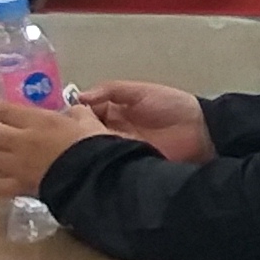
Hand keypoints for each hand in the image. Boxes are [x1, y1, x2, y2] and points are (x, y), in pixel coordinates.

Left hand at [0, 97, 114, 192]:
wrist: (95, 179)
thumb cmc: (94, 146)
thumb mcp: (89, 122)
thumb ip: (77, 114)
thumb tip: (75, 111)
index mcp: (38, 121)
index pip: (4, 110)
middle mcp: (21, 141)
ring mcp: (18, 165)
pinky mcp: (21, 186)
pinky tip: (4, 179)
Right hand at [71, 76, 210, 157]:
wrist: (202, 132)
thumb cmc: (172, 106)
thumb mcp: (140, 92)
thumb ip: (111, 91)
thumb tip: (80, 97)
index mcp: (113, 113)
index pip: (85, 115)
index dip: (71, 118)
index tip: (57, 122)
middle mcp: (112, 133)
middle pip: (85, 135)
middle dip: (73, 138)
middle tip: (59, 142)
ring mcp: (120, 152)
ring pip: (95, 152)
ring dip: (85, 153)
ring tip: (69, 155)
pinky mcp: (129, 168)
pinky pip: (110, 168)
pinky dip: (101, 168)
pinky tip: (88, 169)